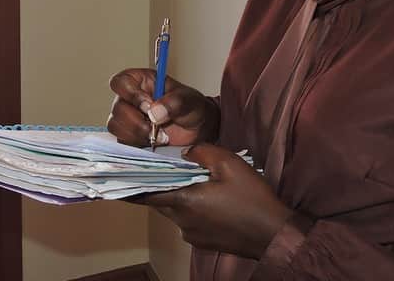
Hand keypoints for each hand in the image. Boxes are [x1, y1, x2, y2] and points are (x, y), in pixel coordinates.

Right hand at [108, 68, 219, 146]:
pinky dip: (137, 143)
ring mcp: (128, 117)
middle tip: (156, 125)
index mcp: (142, 81)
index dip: (130, 94)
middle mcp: (131, 98)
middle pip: (117, 107)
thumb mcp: (188, 100)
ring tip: (159, 135)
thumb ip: (174, 103)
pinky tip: (154, 141)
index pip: (121, 81)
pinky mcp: (129, 135)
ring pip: (115, 125)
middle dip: (136, 120)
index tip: (148, 105)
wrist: (197, 128)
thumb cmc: (191, 107)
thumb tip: (154, 112)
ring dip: (136, 133)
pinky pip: (122, 140)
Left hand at [143, 144, 293, 258]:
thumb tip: (185, 153)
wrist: (273, 233)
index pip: (146, 194)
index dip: (133, 184)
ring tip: (194, 180)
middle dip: (161, 185)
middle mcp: (182, 222)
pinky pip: (188, 221)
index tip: (121, 174)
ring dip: (179, 197)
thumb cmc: (251, 197)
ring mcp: (192, 235)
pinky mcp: (203, 242)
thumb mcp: (229, 163)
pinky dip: (191, 209)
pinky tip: (210, 199)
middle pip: (161, 202)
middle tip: (165, 168)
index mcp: (184, 202)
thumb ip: (202, 152)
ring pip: (175, 212)